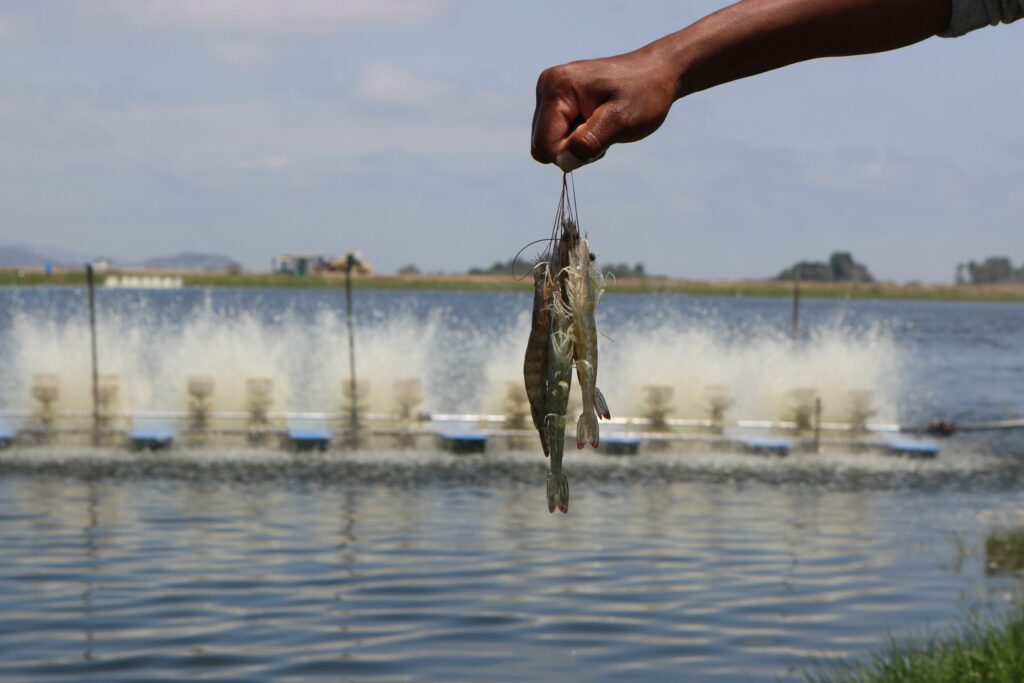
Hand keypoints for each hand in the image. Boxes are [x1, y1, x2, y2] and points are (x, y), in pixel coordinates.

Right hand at [531, 48, 677, 170]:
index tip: (601, 138)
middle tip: (604, 133)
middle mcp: (547, 85)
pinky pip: (557, 135)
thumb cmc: (643, 94)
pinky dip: (578, 138)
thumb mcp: (620, 121)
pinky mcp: (557, 99)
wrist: (658, 72)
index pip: (544, 144)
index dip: (571, 154)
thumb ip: (588, 142)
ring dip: (577, 145)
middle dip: (573, 149)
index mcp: (557, 87)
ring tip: (604, 127)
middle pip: (542, 144)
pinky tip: (598, 124)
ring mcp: (550, 92)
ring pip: (549, 143)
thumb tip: (562, 162)